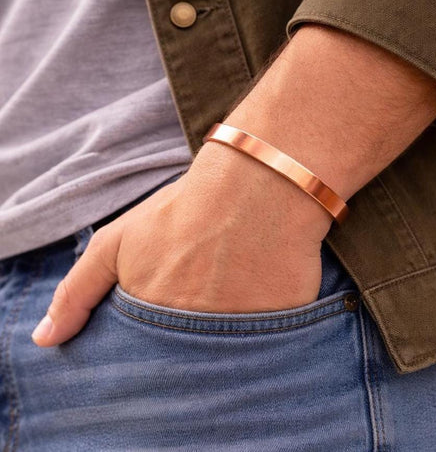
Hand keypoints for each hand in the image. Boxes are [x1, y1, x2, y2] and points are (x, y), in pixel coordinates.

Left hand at [31, 140, 333, 346]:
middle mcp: (198, 340)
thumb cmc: (184, 210)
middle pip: (188, 359)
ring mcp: (243, 336)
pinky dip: (262, 323)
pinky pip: (269, 340)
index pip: (148, 358)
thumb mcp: (117, 244)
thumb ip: (77, 293)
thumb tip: (45, 341)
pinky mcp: (282, 326)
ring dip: (226, 331)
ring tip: (231, 287)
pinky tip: (260, 289)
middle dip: (189, 336)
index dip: (156, 337)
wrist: (254, 184)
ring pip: (227, 354)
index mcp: (157, 325)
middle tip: (202, 294)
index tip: (165, 315)